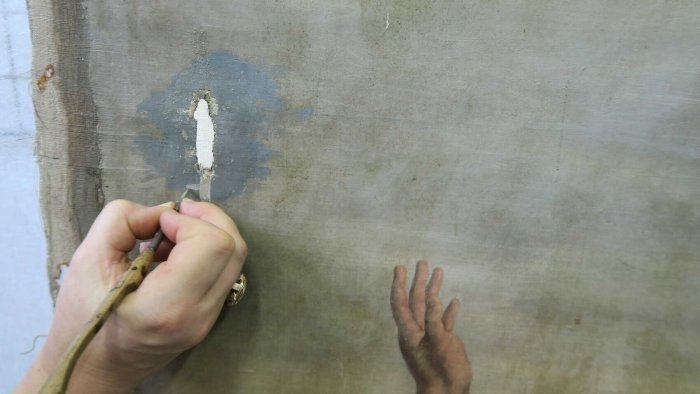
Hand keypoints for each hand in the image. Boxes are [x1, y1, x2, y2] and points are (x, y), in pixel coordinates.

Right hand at [16, 199, 246, 392]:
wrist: (94, 368)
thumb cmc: (82, 318)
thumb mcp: (87, 259)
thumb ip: (123, 220)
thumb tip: (163, 211)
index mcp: (167, 305)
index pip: (212, 245)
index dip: (189, 220)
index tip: (157, 221)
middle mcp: (199, 314)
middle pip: (233, 247)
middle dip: (207, 218)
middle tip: (175, 214)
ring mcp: (209, 319)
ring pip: (235, 259)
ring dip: (208, 233)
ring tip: (172, 235)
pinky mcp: (210, 318)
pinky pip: (224, 272)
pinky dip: (207, 251)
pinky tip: (175, 253)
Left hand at [391, 261, 471, 393]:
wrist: (448, 392)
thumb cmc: (439, 371)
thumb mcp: (437, 344)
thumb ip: (434, 321)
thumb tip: (432, 297)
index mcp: (409, 332)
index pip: (399, 303)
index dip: (398, 284)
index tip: (399, 267)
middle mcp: (417, 330)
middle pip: (415, 300)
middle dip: (417, 280)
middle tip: (421, 262)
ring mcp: (430, 335)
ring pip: (430, 307)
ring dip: (434, 289)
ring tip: (439, 271)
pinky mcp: (443, 341)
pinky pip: (443, 320)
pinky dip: (448, 309)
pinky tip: (455, 300)